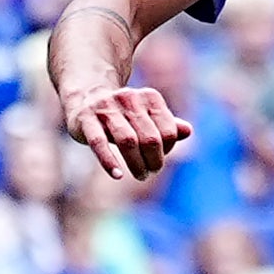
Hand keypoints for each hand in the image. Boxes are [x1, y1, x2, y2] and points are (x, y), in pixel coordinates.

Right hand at [62, 85, 189, 181]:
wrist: (85, 98)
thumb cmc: (122, 114)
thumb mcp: (147, 117)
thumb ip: (167, 125)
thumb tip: (188, 131)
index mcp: (149, 97)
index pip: (168, 131)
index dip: (167, 150)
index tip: (158, 158)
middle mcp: (128, 98)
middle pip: (150, 138)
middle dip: (153, 161)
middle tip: (149, 173)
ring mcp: (105, 108)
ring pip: (127, 141)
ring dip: (136, 164)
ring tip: (140, 176)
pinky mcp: (85, 119)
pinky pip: (99, 143)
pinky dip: (109, 161)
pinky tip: (118, 175)